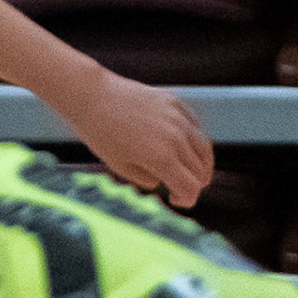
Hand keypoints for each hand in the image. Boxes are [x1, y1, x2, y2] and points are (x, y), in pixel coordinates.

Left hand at [71, 72, 213, 208]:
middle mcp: (176, 137)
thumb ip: (146, 179)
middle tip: (178, 188)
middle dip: (192, 184)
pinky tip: (182, 147)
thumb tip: (162, 181)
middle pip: (200, 171)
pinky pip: (195, 126)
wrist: (92, 97)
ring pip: (204, 148)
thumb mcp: (120, 166)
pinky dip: (194, 141)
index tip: (175, 200)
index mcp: (162, 158)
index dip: (187, 199)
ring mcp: (178, 117)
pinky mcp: (175, 102)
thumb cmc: (100, 134)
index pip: (190, 188)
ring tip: (186, 171)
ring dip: (199, 164)